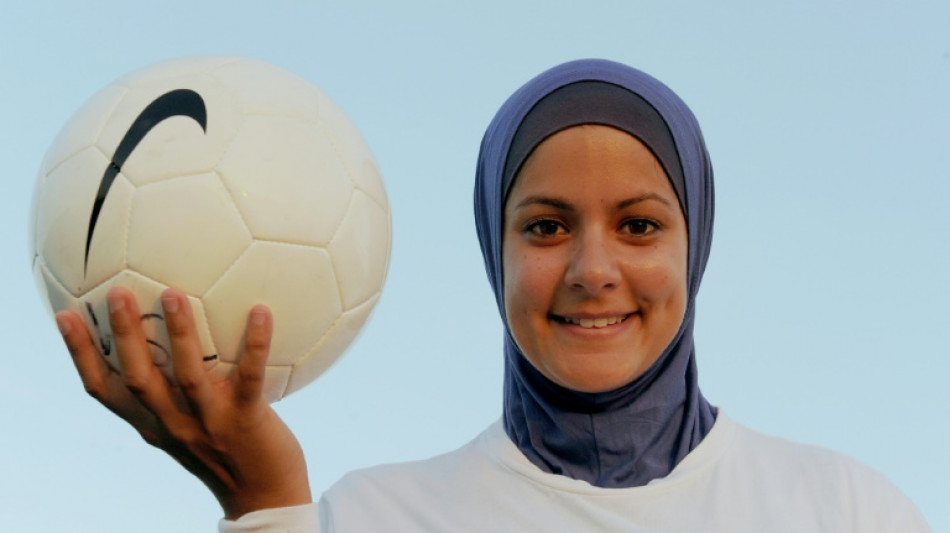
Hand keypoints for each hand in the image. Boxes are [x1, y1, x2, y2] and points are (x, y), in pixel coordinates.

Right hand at [56, 287, 311, 518]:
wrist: (263, 495)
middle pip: (138, 378)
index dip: (81, 354)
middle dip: (124, 335)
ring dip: (179, 334)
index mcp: (153, 424)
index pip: (104, 390)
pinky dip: (255, 343)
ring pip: (186, 376)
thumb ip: (173, 394)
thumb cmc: (228, 452)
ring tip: (173, 294)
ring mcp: (209, 423)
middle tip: (118, 292)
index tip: (67, 316)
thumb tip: (172, 341)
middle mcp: (173, 424)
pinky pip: (249, 376)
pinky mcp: (246, 420)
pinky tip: (260, 311)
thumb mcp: (187, 427)